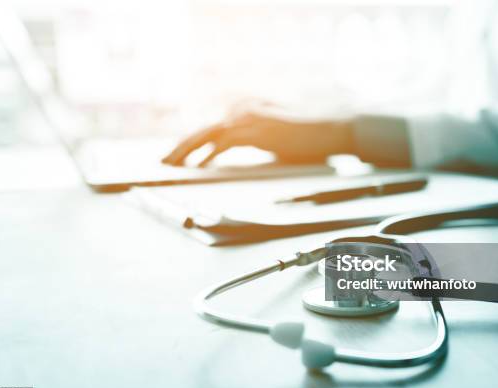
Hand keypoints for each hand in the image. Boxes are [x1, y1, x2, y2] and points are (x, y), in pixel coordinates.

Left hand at [162, 112, 353, 166]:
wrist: (334, 128)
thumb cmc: (309, 136)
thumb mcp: (275, 138)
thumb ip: (254, 141)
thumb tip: (233, 158)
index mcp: (245, 108)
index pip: (211, 128)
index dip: (190, 144)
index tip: (176, 157)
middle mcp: (243, 108)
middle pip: (203, 131)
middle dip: (180, 149)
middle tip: (162, 163)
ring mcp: (249, 117)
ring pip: (207, 136)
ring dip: (186, 153)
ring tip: (171, 167)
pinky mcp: (257, 129)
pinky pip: (224, 145)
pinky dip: (209, 157)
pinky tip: (199, 169)